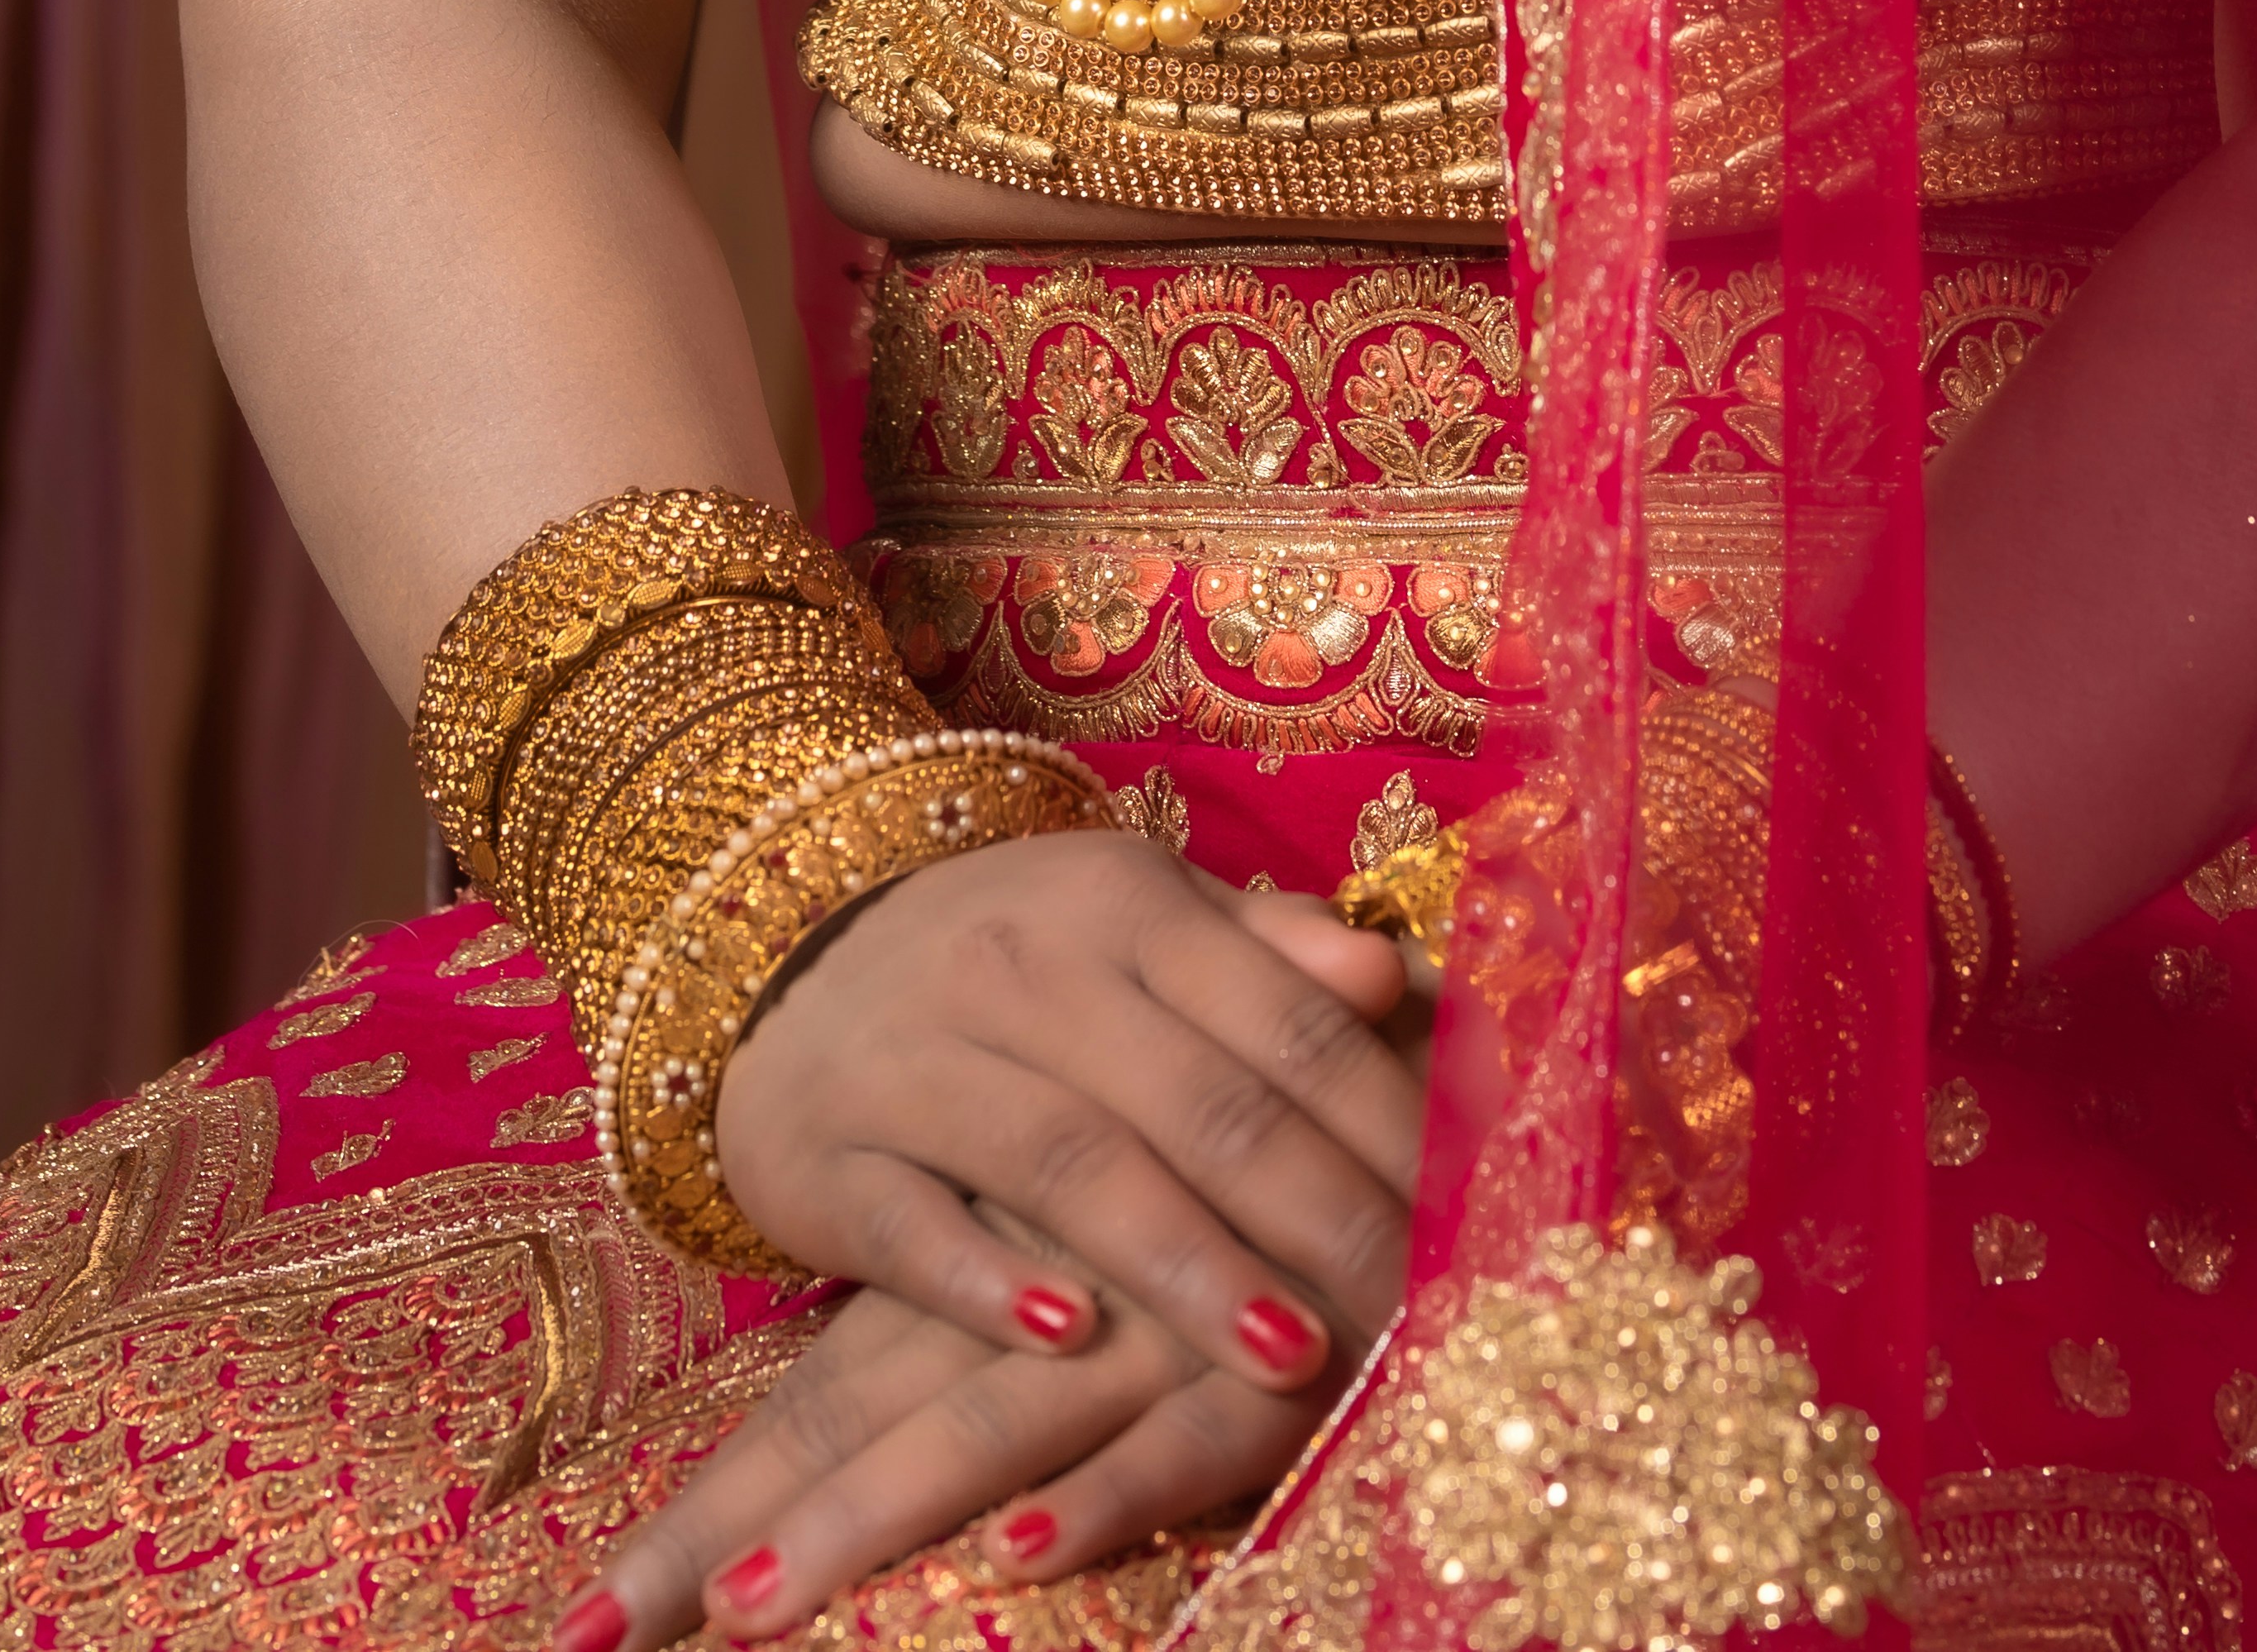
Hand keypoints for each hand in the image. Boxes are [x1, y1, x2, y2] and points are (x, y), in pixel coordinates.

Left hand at [564, 1219, 1349, 1646]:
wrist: (1443, 1111)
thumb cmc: (1278, 1187)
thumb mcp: (1135, 1252)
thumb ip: (1019, 1333)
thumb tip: (936, 1478)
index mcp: (995, 1283)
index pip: (828, 1401)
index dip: (716, 1502)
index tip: (585, 1618)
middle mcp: (1046, 1303)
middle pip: (868, 1425)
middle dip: (741, 1533)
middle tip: (605, 1631)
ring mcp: (1150, 1333)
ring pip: (986, 1431)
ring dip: (870, 1523)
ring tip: (753, 1610)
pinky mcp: (1268, 1369)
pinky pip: (1172, 1440)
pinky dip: (1101, 1496)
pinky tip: (1019, 1551)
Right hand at [709, 843, 1422, 1391]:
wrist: (788, 956)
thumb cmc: (1016, 963)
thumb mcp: (1142, 927)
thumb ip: (1268, 955)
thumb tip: (1395, 974)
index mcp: (1127, 906)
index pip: (1284, 1018)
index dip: (1385, 1118)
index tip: (1468, 1216)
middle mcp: (1026, 968)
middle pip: (1196, 1100)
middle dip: (1314, 1213)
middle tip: (1406, 1312)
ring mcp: (917, 1058)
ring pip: (1070, 1162)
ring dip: (1184, 1263)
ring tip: (1282, 1351)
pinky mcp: (824, 1153)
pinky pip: (913, 1222)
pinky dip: (989, 1282)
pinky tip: (1067, 1339)